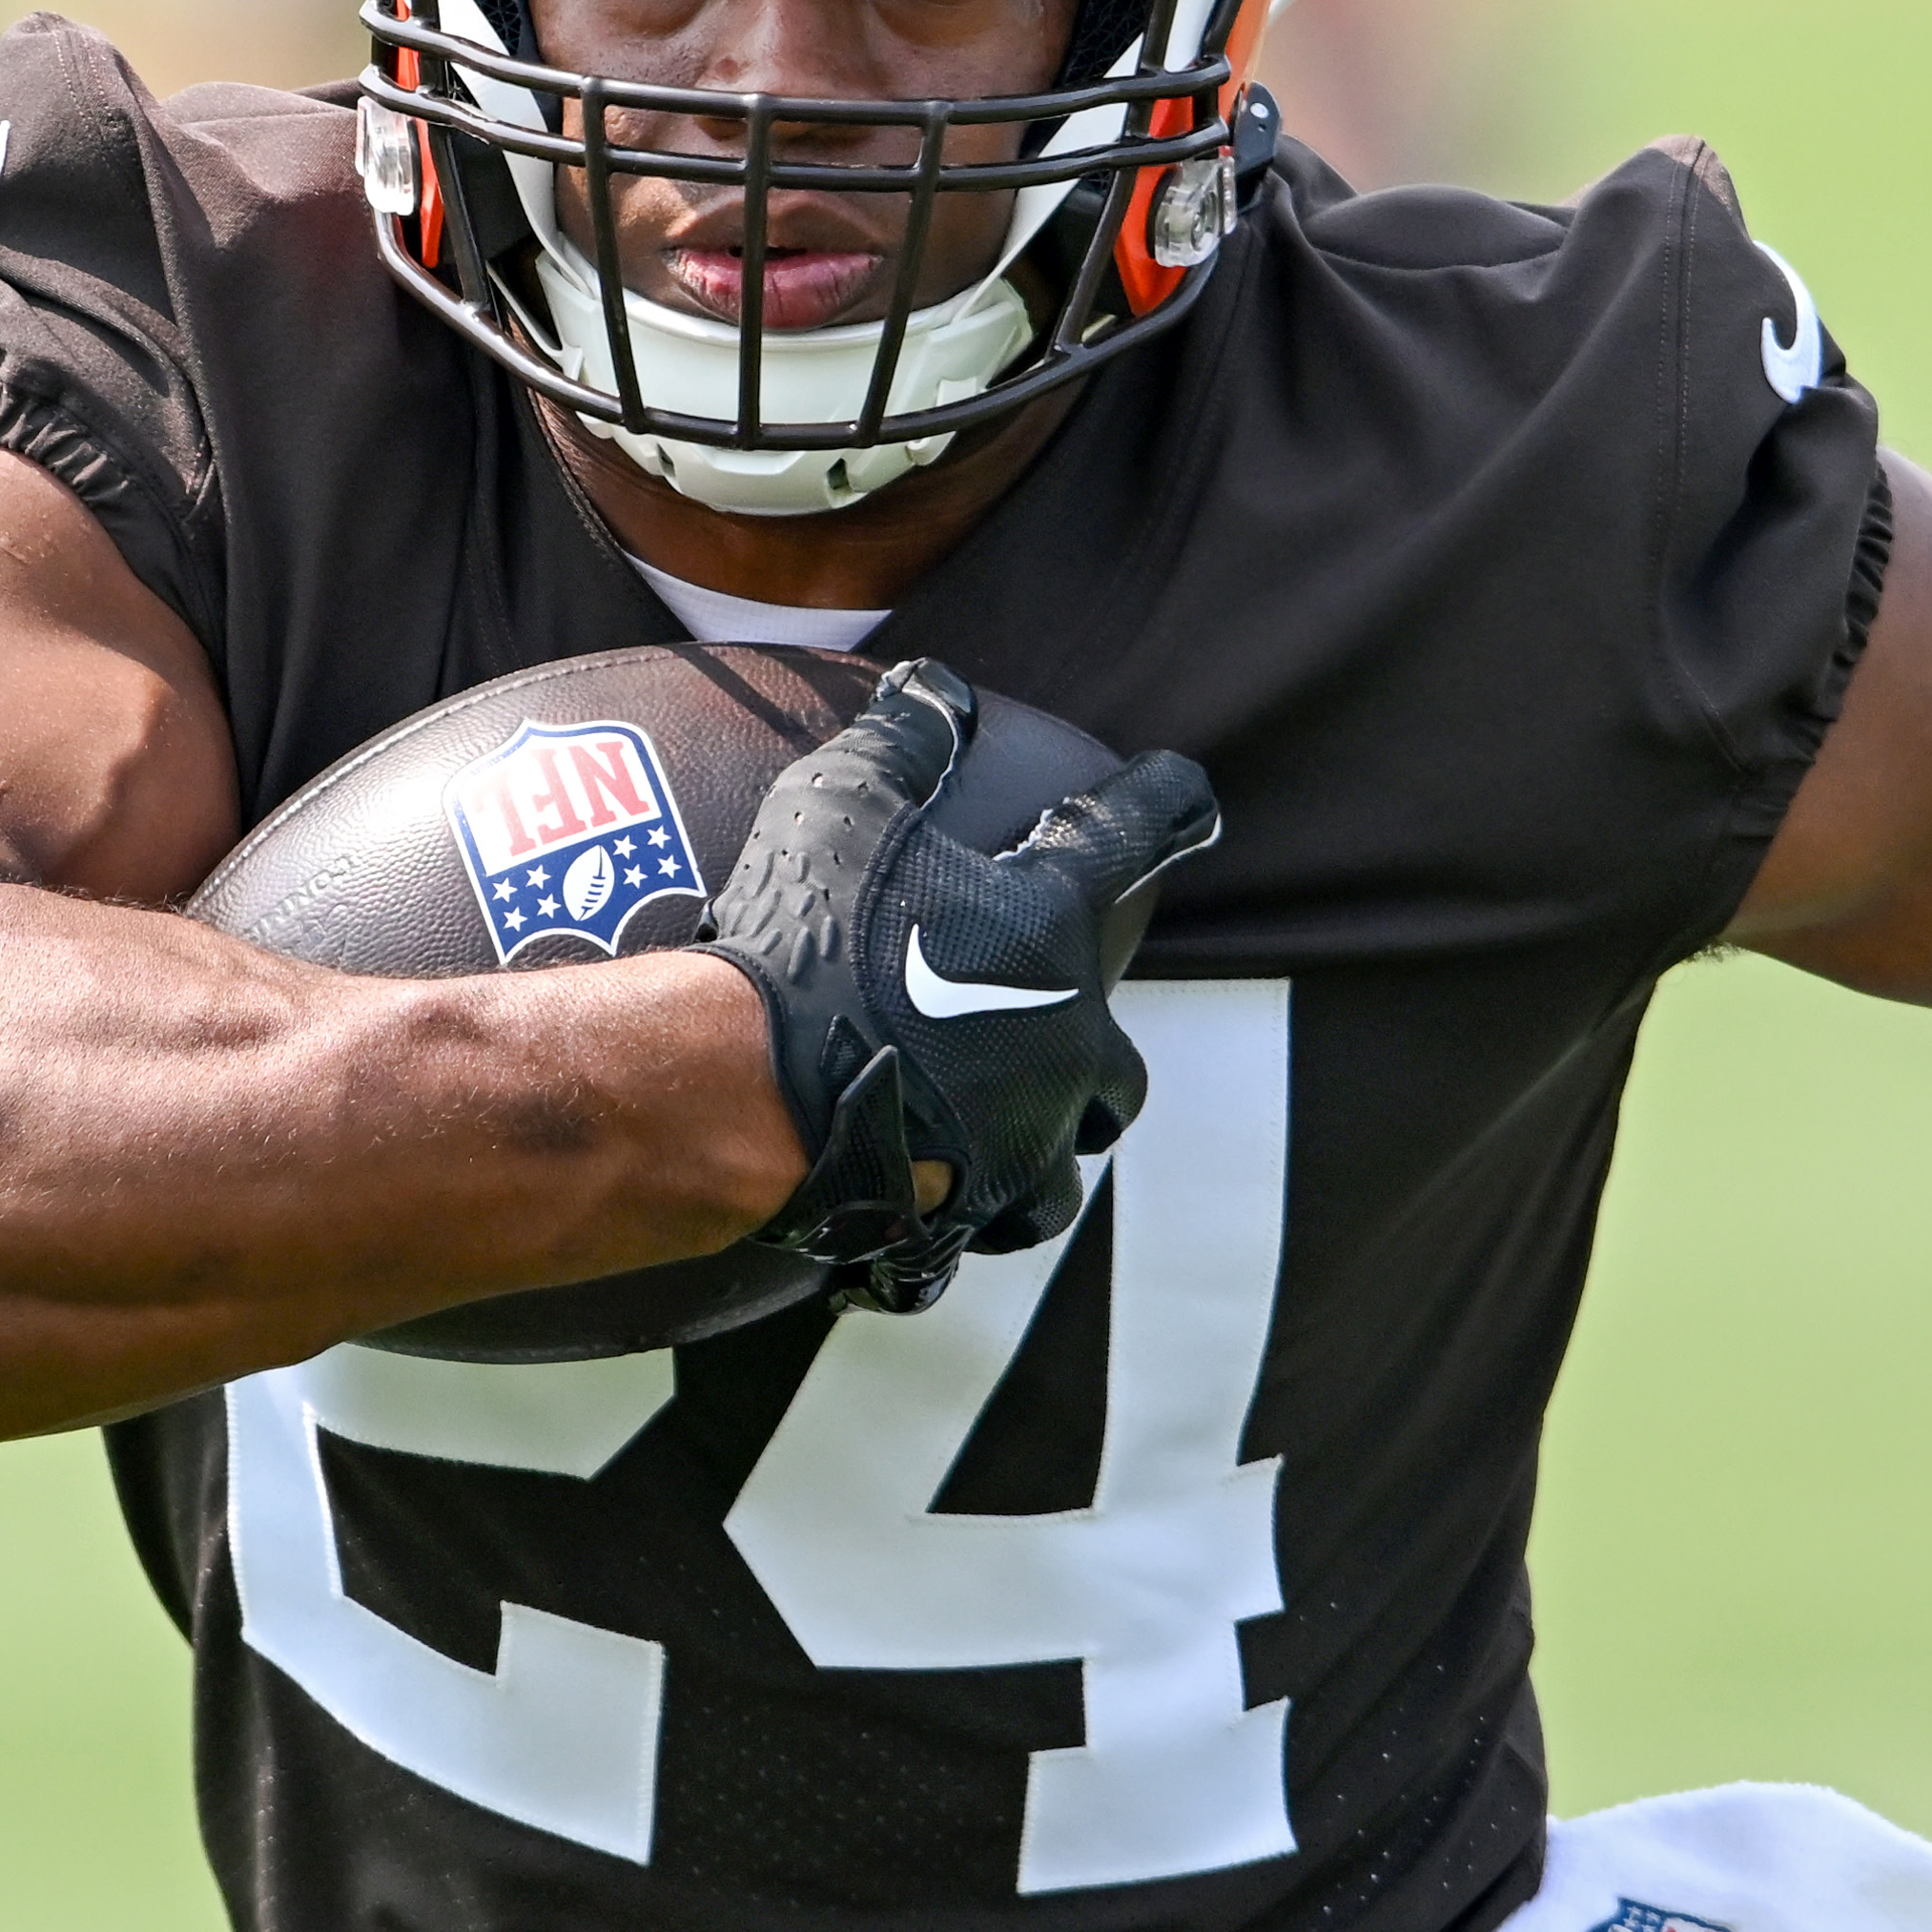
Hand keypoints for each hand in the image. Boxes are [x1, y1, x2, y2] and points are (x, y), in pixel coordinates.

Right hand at [698, 662, 1219, 1309]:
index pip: (1131, 841)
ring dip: (1033, 1155)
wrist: (740, 1094)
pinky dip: (934, 1233)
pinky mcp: (947, 1221)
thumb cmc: (803, 941)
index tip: (1191, 796)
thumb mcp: (841, 807)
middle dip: (1094, 1057)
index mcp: (1044, 935)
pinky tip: (900, 1222)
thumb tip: (939, 687)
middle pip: (1119, 1070)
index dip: (1168, 807)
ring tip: (987, 1140)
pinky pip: (954, 1244)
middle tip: (1048, 1033)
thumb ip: (902, 743)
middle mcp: (1057, 1053)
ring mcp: (1010, 1150)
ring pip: (1057, 1173)